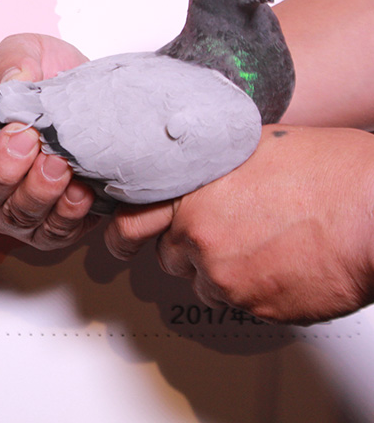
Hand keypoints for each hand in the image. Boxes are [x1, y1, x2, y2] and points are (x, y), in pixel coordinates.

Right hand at [0, 33, 100, 249]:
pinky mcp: (53, 226)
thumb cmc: (57, 81)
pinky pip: (53, 231)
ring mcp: (17, 208)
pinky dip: (67, 212)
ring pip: (16, 214)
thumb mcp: (34, 52)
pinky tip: (80, 189)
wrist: (101, 101)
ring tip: (59, 162)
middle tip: (28, 139)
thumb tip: (12, 82)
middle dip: (3, 167)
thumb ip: (16, 61)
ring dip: (38, 189)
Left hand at [107, 125, 373, 323]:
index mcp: (192, 191)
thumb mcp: (254, 145)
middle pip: (168, 256)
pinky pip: (238, 303)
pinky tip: (279, 265)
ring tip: (260, 247)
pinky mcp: (253, 305)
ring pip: (203, 284)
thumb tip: (196, 166)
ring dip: (220, 272)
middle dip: (183, 250)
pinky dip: (252, 290)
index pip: (131, 221)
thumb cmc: (331, 172)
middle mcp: (199, 234)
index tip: (121, 239)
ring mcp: (224, 274)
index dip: (125, 232)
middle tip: (210, 241)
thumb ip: (213, 164)